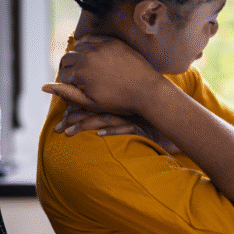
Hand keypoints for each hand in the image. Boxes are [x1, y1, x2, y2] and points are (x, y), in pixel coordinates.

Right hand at [42, 35, 163, 114]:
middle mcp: (88, 56)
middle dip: (69, 69)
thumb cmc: (118, 101)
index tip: (75, 88)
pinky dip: (88, 46)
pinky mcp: (112, 41)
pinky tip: (92, 54)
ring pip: (78, 47)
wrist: (147, 90)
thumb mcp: (90, 103)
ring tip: (85, 68)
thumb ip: (66, 93)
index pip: (62, 74)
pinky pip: (92, 39)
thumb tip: (43, 87)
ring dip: (78, 56)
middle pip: (67, 59)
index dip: (66, 83)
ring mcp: (100, 46)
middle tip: (78, 78)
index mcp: (80, 72)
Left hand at [55, 106, 182, 152]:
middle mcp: (121, 104)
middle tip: (58, 128)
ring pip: (104, 118)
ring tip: (68, 133)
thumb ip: (113, 111)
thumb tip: (93, 119)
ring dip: (85, 125)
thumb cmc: (152, 117)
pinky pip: (124, 127)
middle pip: (93, 108)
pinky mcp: (140, 125)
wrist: (176, 119)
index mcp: (116, 97)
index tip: (61, 116)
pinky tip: (99, 135)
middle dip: (73, 118)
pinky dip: (112, 131)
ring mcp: (131, 115)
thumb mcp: (130, 111)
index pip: (92, 99)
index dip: (74, 106)